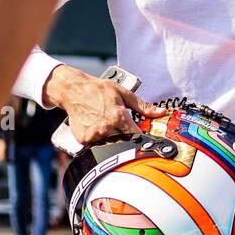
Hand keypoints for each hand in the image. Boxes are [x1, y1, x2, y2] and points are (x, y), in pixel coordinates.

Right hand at [43, 65, 165, 145]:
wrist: (73, 91)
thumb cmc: (98, 90)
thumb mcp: (123, 93)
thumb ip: (143, 106)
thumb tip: (160, 112)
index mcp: (118, 117)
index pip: (136, 135)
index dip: (140, 136)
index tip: (142, 135)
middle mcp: (106, 128)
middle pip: (123, 141)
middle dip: (125, 135)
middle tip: (118, 124)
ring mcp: (94, 135)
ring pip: (110, 144)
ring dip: (111, 137)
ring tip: (105, 123)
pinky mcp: (84, 140)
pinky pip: (96, 144)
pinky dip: (98, 138)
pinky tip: (96, 126)